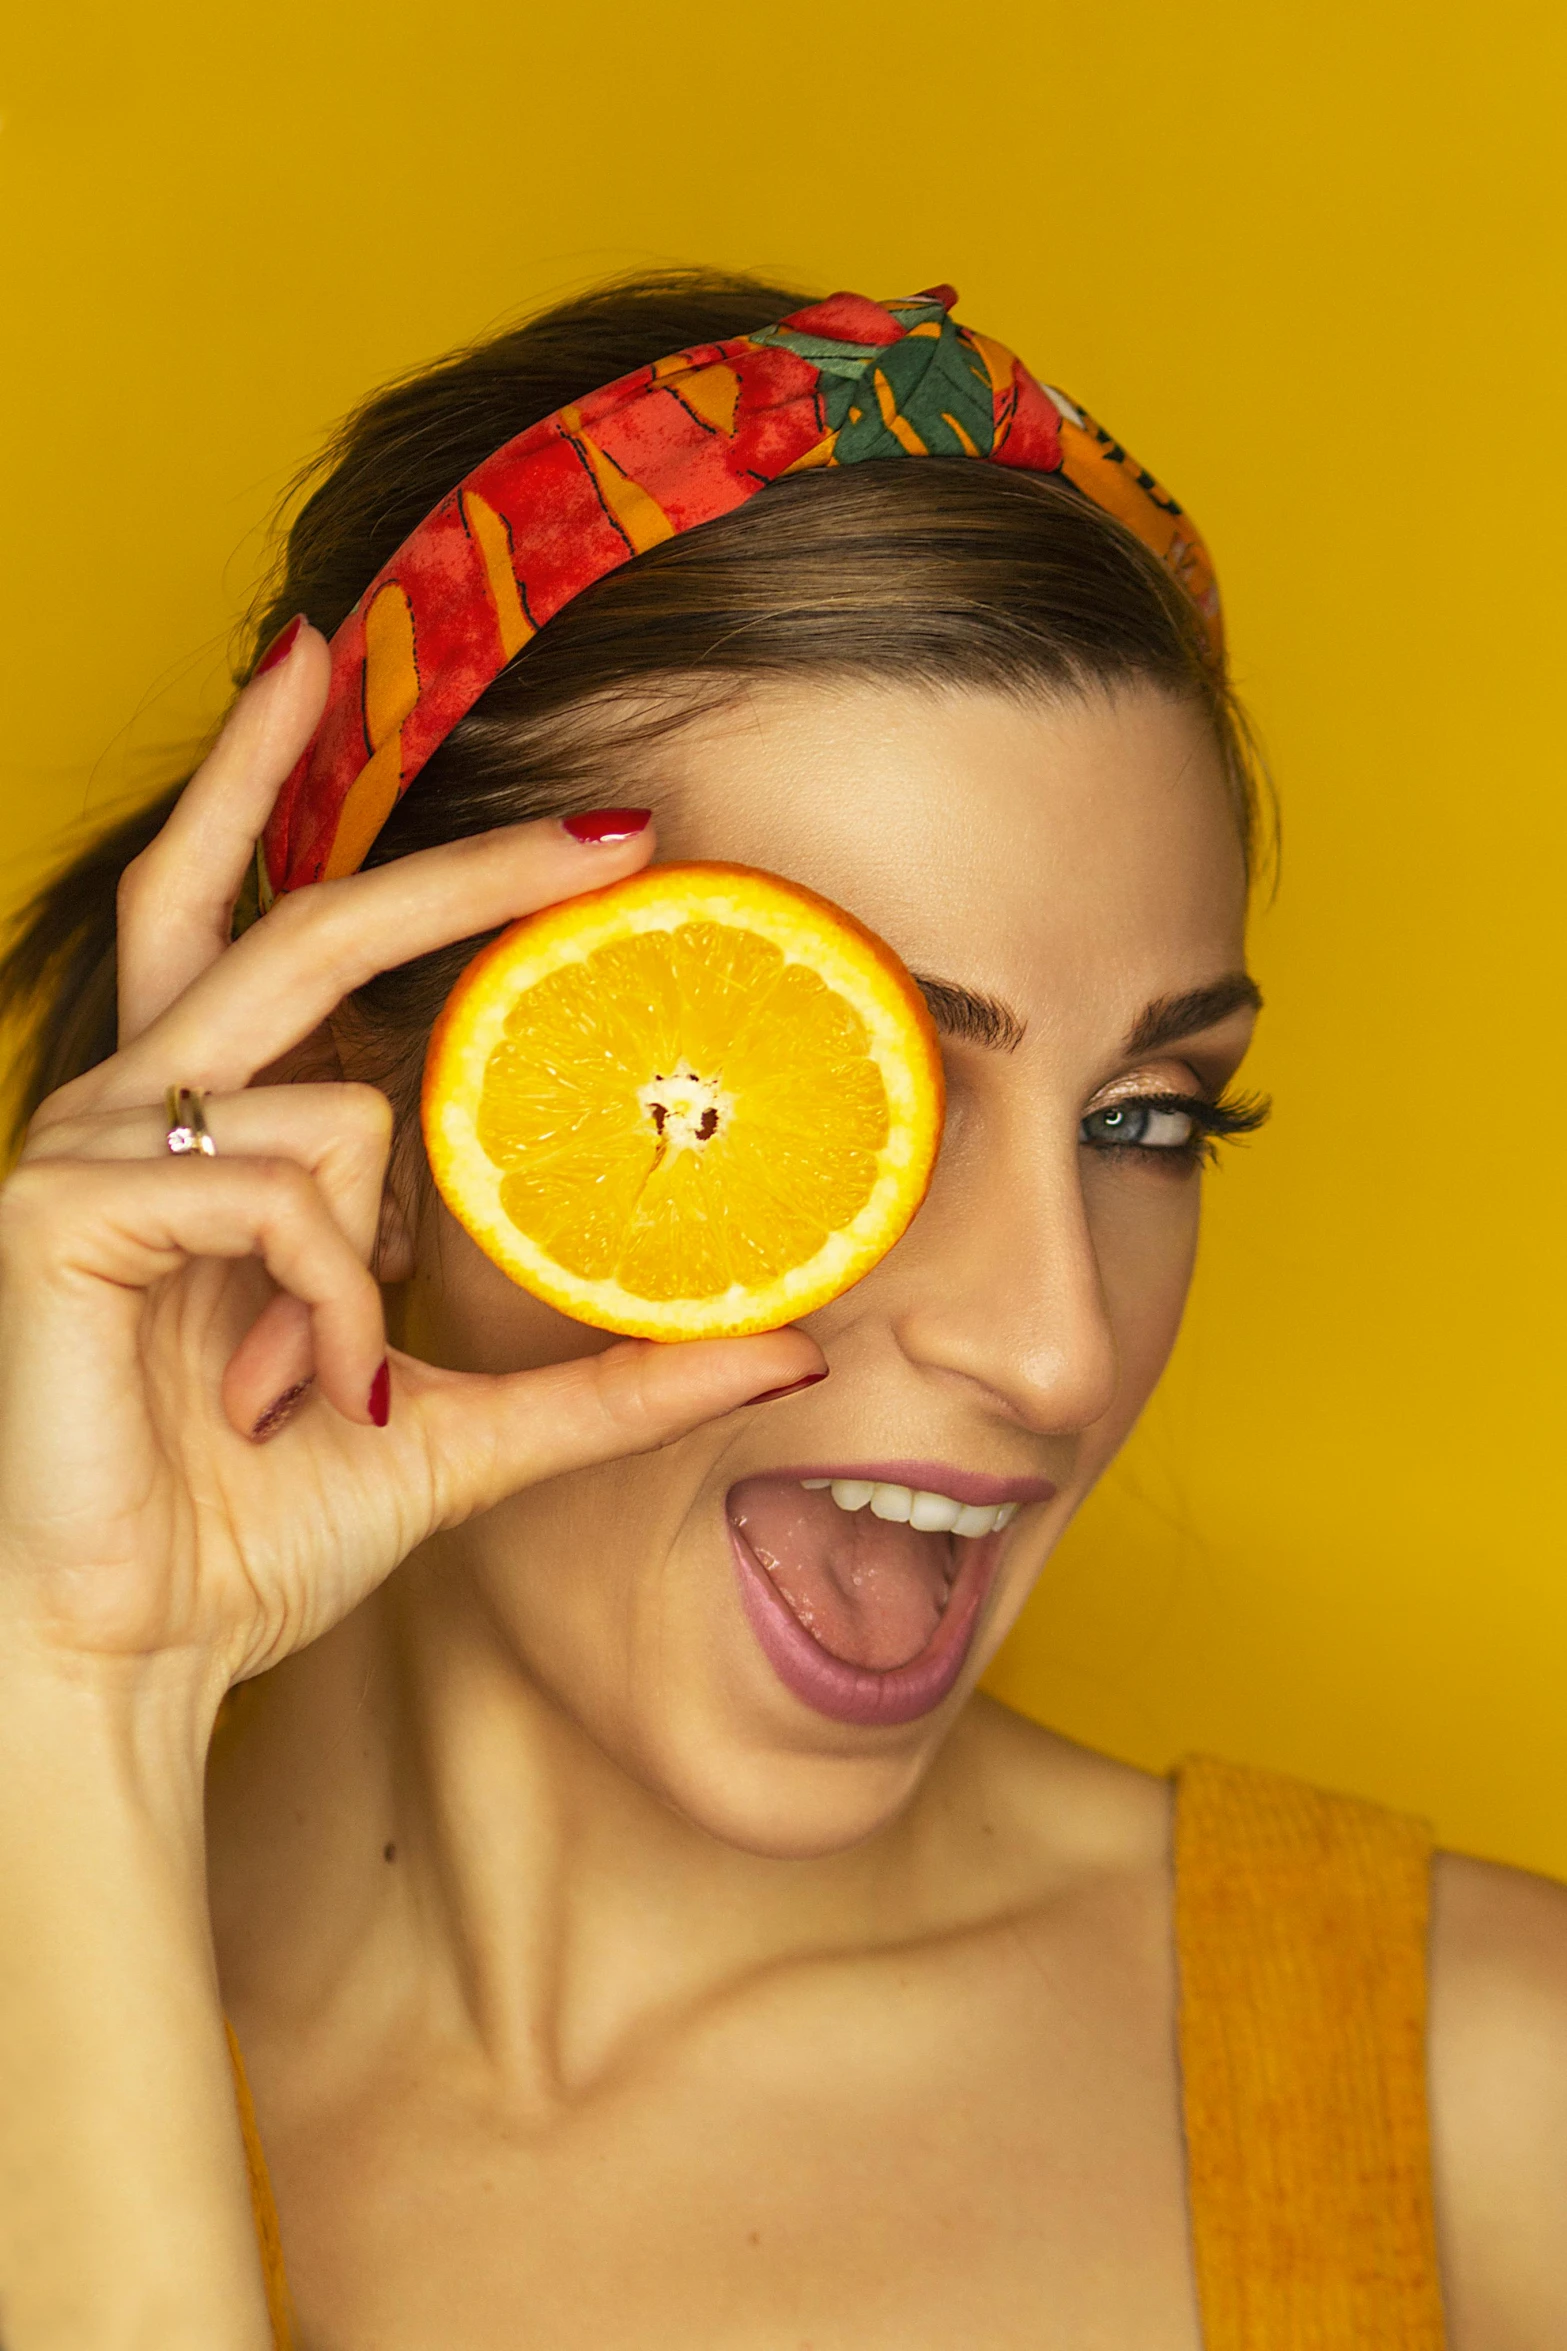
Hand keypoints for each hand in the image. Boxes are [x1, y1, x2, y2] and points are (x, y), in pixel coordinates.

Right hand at [0, 626, 821, 1702]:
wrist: (132, 1650)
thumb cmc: (257, 1522)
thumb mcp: (464, 1427)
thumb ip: (611, 1380)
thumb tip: (789, 1344)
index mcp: (203, 1119)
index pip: (232, 903)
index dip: (271, 780)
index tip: (336, 669)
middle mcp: (136, 1099)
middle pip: (302, 916)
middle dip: (467, 866)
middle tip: (618, 825)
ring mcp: (88, 1144)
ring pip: (334, 1097)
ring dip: (379, 1255)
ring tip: (329, 1372)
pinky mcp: (63, 1209)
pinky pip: (277, 1187)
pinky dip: (331, 1293)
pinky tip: (300, 1376)